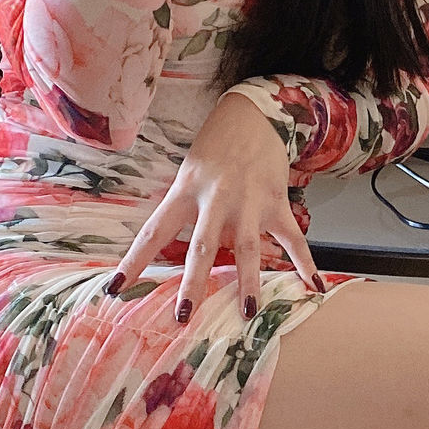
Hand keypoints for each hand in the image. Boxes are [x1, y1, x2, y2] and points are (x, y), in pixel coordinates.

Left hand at [110, 91, 322, 322]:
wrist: (253, 114)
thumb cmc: (215, 148)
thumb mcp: (189, 174)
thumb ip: (186, 211)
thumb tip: (183, 254)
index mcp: (186, 191)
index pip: (154, 232)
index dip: (134, 261)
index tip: (116, 289)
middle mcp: (216, 198)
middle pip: (202, 246)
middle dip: (193, 283)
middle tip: (184, 314)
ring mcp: (249, 202)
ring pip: (248, 248)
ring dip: (247, 282)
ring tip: (246, 312)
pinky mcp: (276, 202)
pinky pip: (292, 238)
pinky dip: (304, 263)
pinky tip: (312, 287)